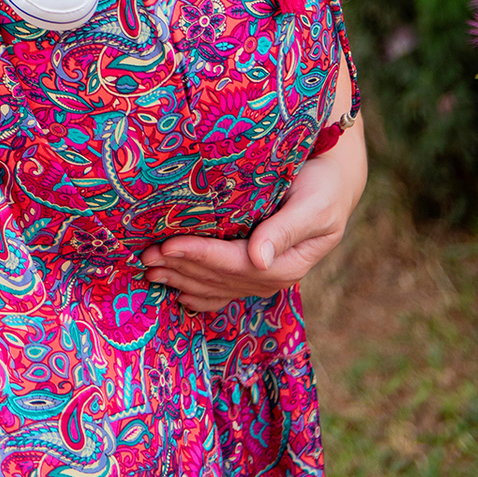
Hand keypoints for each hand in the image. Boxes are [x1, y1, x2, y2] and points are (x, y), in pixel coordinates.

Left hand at [139, 115, 367, 313]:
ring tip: (149, 271)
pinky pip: (224, 289)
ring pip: (216, 286)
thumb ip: (286, 230)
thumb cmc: (323, 186)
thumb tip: (259, 260)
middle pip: (219, 278)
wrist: (333, 182)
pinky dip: (199, 292)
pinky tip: (179, 294)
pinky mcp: (255, 269)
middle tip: (144, 259)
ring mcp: (262, 276)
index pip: (234, 264)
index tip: (169, 245)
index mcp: (287, 263)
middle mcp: (272, 275)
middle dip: (181, 269)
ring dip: (181, 280)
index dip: (200, 256)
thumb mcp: (313, 206)